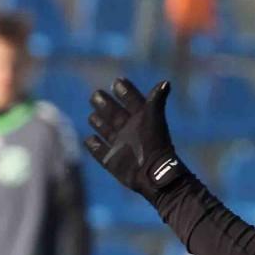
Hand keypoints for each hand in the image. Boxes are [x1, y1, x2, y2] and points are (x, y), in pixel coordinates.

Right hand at [84, 77, 186, 202]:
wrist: (153, 173)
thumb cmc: (154, 144)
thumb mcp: (154, 119)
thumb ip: (155, 101)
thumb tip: (165, 83)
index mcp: (140, 118)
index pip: (131, 100)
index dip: (125, 91)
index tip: (118, 81)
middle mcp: (129, 130)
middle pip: (114, 114)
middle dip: (105, 104)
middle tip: (96, 94)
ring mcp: (120, 146)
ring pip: (106, 131)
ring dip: (98, 122)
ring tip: (92, 115)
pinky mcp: (112, 161)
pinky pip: (101, 152)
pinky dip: (94, 146)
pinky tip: (89, 139)